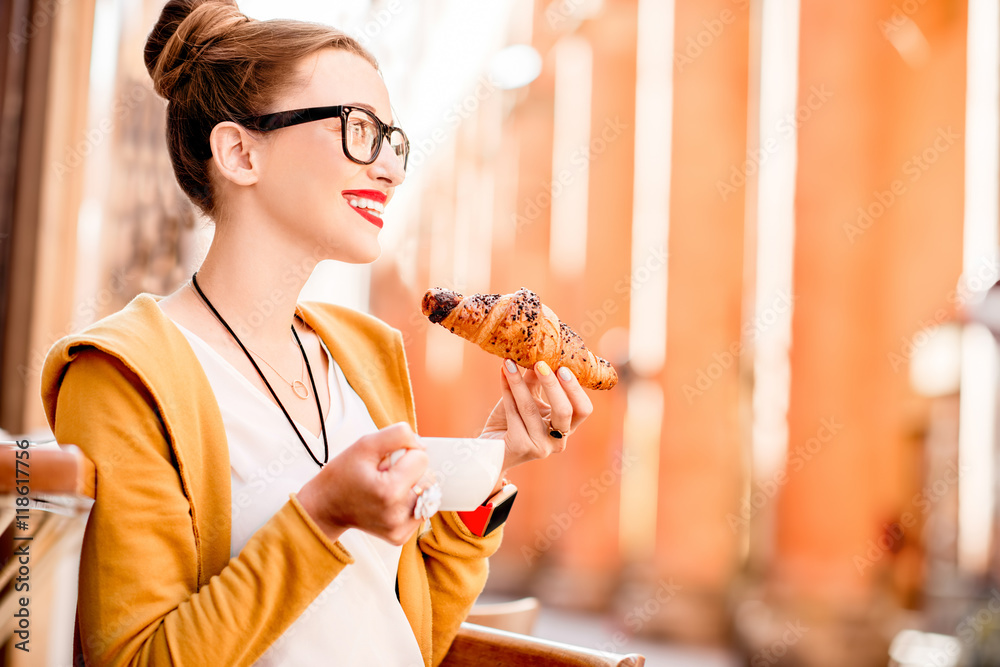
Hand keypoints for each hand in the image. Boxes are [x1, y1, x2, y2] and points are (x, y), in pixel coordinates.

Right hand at [297, 422, 427, 544]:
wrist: (325, 507)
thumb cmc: (342, 474)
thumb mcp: (365, 444)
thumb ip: (398, 435)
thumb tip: (422, 445)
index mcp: (390, 491)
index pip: (422, 458)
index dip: (404, 453)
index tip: (384, 461)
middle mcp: (397, 514)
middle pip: (428, 477)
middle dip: (410, 470)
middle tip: (383, 475)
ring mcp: (399, 529)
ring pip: (428, 494)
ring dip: (411, 485)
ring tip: (385, 487)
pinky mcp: (400, 537)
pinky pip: (421, 509)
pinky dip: (409, 501)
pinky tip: (389, 500)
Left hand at [480, 359, 593, 471]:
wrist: (490, 448)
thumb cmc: (511, 421)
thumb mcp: (528, 398)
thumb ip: (535, 380)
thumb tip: (539, 352)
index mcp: (566, 428)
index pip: (583, 410)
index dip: (575, 389)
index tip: (562, 367)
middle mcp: (558, 441)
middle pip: (565, 411)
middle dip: (553, 385)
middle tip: (540, 364)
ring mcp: (540, 447)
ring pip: (531, 409)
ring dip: (519, 382)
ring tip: (509, 363)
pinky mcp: (520, 446)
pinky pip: (513, 412)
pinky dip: (507, 391)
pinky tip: (503, 374)